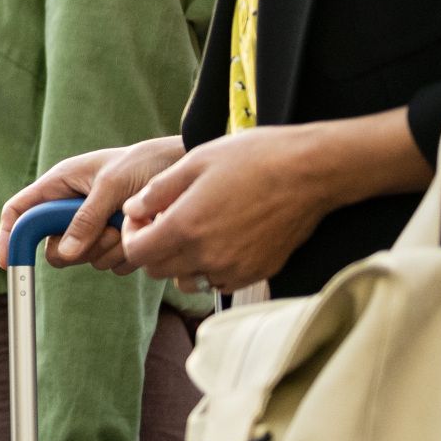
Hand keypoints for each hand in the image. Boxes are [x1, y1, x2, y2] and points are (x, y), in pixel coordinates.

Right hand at [0, 140, 180, 275]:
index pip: (20, 211)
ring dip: (108, 248)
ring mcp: (94, 227)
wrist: (184, 168)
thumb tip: (65, 253)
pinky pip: (111, 264)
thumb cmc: (145, 163)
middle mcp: (73, 208)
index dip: (9, 236)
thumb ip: (86, 218)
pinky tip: (139, 232)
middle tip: (104, 234)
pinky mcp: (116, 240)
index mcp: (60, 185)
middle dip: (77, 247)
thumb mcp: (112, 185)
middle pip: (54, 246)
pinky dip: (125, 254)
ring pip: (85, 258)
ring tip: (129, 224)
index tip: (9, 261)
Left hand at [110, 112, 426, 292]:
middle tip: (164, 219)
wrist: (310, 171)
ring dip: (180, 260)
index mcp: (185, 228)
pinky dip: (211, 267)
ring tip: (194, 229)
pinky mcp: (258, 272)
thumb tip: (131, 209)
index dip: (131, 234)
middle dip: (152, 246)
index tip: (142, 216)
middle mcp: (207, 256)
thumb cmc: (253, 158)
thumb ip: (157, 191)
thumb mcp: (195, 163)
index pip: (137, 253)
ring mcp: (235, 268)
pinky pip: (219, 281)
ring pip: (188, 279)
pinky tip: (221, 239)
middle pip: (158, 269)